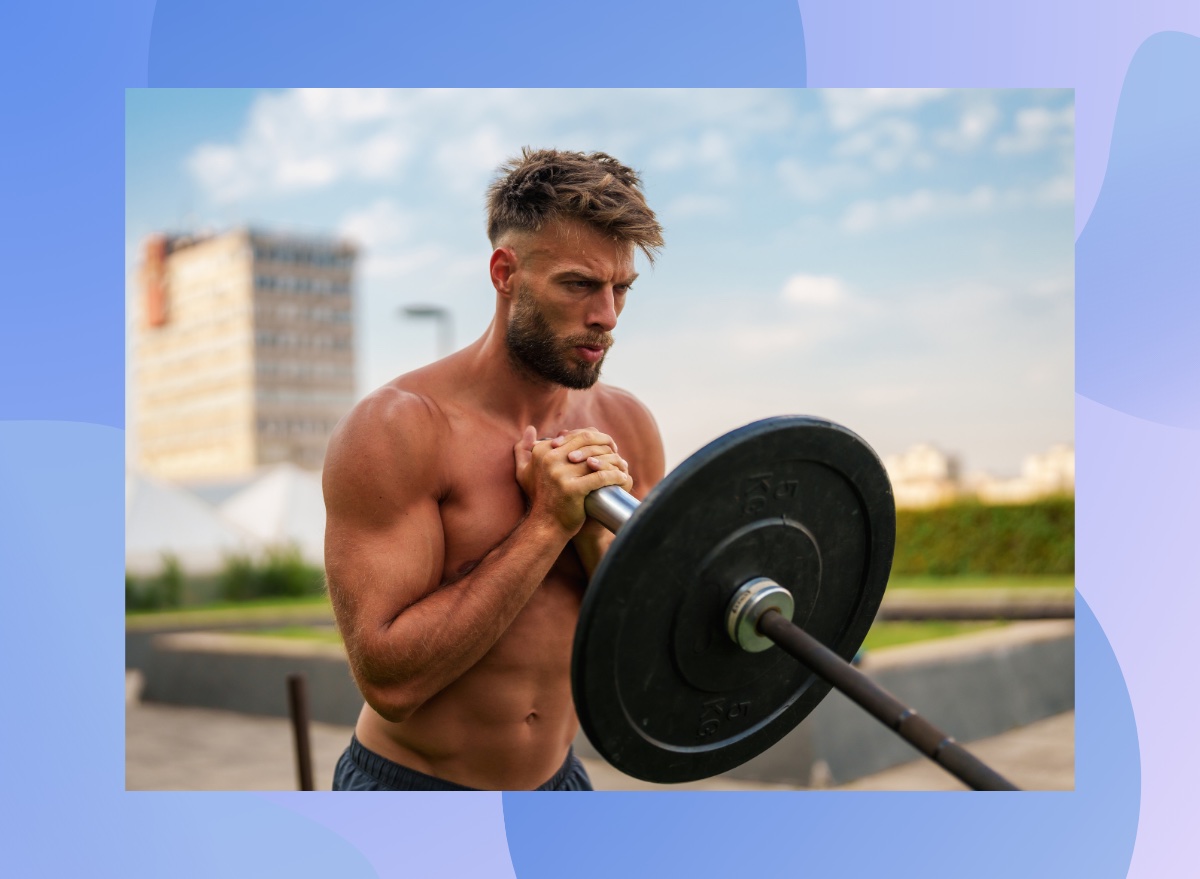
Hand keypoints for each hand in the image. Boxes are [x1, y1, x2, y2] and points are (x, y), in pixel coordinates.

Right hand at [513, 426, 631, 536]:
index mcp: (543, 451)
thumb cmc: (540, 498)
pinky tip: (622, 477)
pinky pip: (600, 477)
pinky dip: (614, 476)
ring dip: (613, 460)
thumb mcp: (525, 472)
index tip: (606, 444)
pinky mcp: (573, 489)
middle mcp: (549, 459)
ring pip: (596, 459)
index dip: (594, 437)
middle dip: (606, 444)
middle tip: (616, 452)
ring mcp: (560, 474)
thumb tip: (530, 428)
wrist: (545, 526)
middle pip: (587, 443)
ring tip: (622, 465)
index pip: (576, 435)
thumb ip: (523, 449)